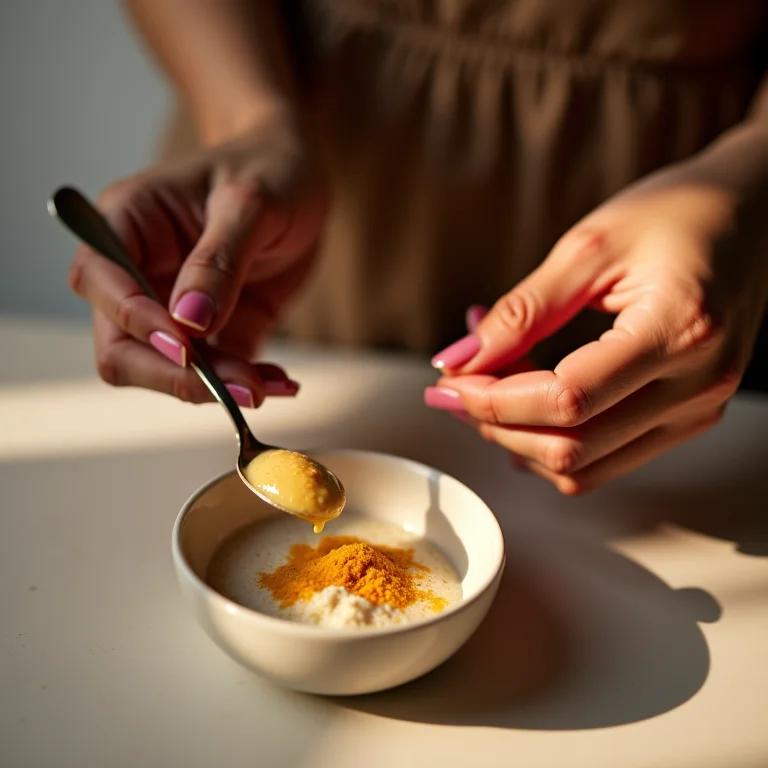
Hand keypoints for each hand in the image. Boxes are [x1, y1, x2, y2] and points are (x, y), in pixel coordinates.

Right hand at [69, 115, 326, 406]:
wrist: (300, 178)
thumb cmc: (269, 170)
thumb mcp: (251, 203)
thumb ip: (219, 261)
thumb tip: (188, 323)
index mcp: (128, 224)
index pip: (100, 284)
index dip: (137, 322)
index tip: (187, 346)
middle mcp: (139, 272)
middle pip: (121, 346)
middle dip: (176, 374)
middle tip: (239, 386)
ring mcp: (174, 308)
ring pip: (168, 370)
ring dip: (217, 388)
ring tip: (274, 384)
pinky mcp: (213, 332)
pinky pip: (216, 373)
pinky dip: (246, 384)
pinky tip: (281, 382)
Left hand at [425, 152, 767, 493]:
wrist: (752, 215)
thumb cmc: (677, 214)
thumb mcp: (590, 246)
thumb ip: (522, 311)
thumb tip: (457, 362)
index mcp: (679, 330)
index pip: (566, 400)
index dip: (493, 400)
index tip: (449, 382)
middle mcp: (697, 387)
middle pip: (571, 449)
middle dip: (497, 425)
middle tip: (458, 386)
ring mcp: (697, 411)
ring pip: (585, 469)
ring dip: (520, 438)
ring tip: (491, 385)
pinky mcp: (687, 419)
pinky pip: (605, 460)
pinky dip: (553, 440)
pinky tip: (527, 400)